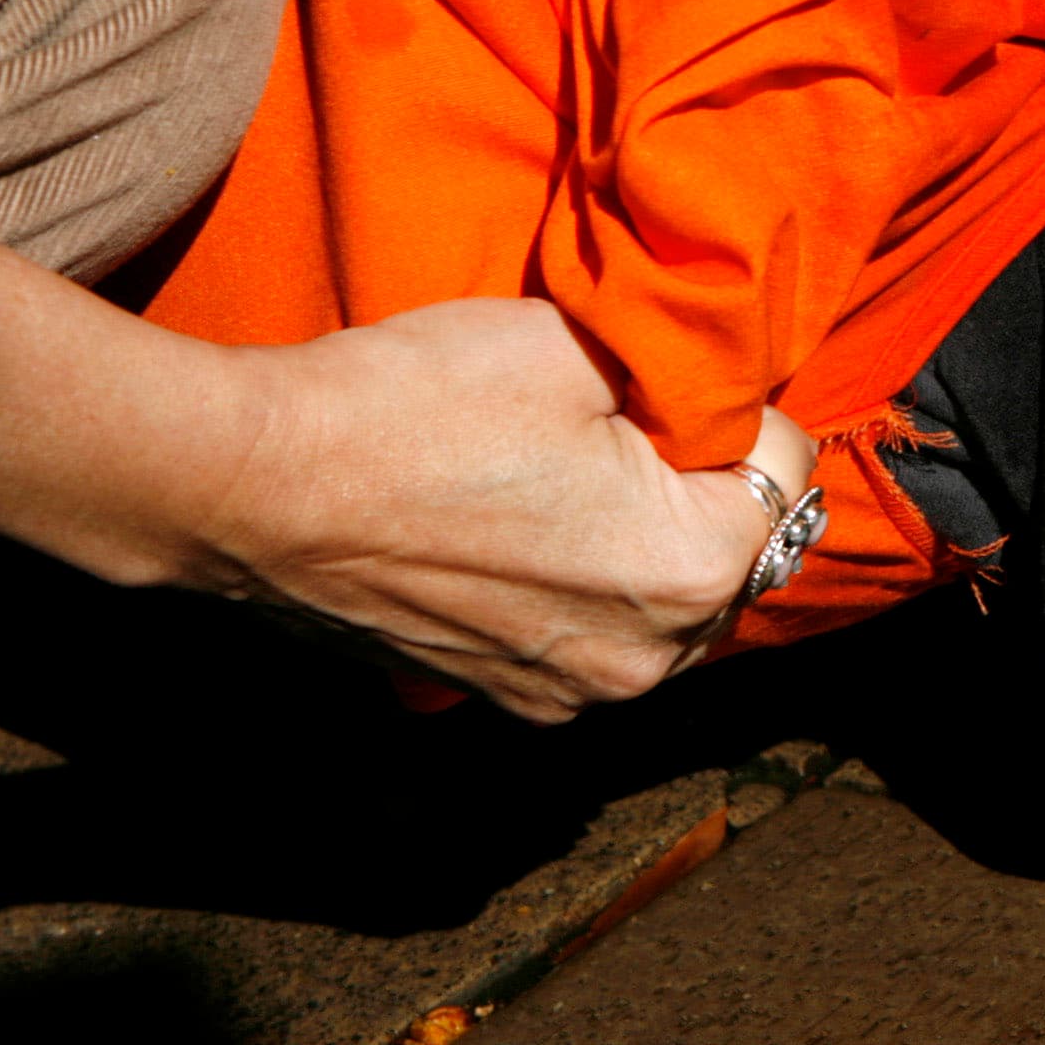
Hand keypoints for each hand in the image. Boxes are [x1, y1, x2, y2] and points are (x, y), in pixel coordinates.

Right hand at [195, 301, 777, 722]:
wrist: (259, 484)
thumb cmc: (419, 403)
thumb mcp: (578, 347)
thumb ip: (690, 376)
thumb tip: (722, 394)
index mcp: (692, 569)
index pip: (785, 464)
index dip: (731, 405)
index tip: (655, 385)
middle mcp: (648, 657)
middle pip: (738, 548)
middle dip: (702, 485)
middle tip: (617, 427)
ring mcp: (572, 693)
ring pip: (670, 602)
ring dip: (649, 543)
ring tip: (567, 478)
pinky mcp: (507, 697)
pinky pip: (594, 638)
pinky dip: (584, 590)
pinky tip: (523, 533)